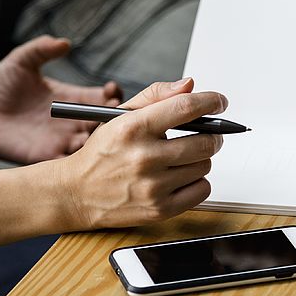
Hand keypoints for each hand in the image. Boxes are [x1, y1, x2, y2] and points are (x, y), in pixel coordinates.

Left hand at [0, 36, 120, 162]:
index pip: (103, 98)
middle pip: (104, 123)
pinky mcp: (48, 157)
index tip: (112, 90)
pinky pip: (71, 164)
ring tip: (99, 133)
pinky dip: (82, 162)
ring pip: (93, 145)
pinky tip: (84, 152)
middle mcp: (71, 121)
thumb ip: (41, 50)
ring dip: (101, 141)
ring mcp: (62, 141)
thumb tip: (65, 42)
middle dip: (114, 119)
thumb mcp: (21, 61)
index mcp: (71, 97)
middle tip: (114, 114)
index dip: (113, 95)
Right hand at [50, 77, 226, 229]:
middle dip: (212, 135)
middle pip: (205, 141)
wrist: (76, 193)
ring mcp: (153, 186)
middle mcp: (144, 157)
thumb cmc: (102, 152)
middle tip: (207, 134)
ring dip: (200, 159)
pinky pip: (202, 190)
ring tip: (182, 158)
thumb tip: (190, 85)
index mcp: (134, 128)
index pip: (185, 107)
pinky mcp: (160, 209)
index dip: (211, 101)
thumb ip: (156, 96)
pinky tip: (181, 177)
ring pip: (205, 165)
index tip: (219, 102)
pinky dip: (198, 182)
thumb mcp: (121, 115)